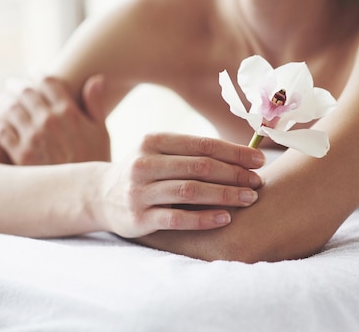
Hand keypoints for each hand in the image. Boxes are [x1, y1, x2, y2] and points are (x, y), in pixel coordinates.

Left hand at [0, 75, 109, 164]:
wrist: (85, 194)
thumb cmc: (97, 162)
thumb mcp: (102, 131)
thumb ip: (95, 104)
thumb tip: (95, 78)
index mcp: (70, 112)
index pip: (49, 83)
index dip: (39, 74)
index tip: (34, 72)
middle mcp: (49, 121)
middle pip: (26, 92)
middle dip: (17, 84)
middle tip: (11, 83)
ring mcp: (33, 137)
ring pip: (10, 108)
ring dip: (1, 98)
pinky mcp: (20, 154)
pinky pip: (0, 130)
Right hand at [97, 133, 264, 237]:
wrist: (99, 195)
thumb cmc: (143, 171)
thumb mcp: (159, 152)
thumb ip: (192, 151)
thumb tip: (244, 155)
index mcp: (153, 141)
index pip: (202, 144)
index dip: (234, 152)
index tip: (259, 160)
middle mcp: (144, 163)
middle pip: (199, 167)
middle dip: (234, 174)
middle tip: (258, 182)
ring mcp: (139, 192)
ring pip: (190, 191)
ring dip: (224, 195)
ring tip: (249, 199)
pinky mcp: (138, 218)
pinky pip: (177, 218)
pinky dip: (204, 219)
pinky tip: (225, 218)